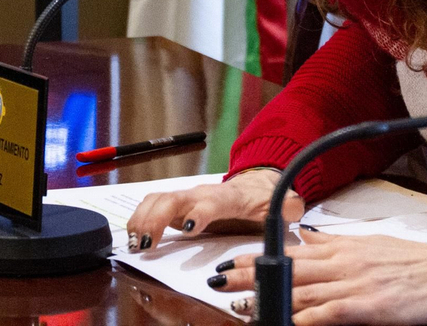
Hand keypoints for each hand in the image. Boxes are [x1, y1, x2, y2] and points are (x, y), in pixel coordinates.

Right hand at [124, 169, 305, 250]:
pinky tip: (133, 236)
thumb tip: (292, 207)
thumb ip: (287, 207)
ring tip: (135, 242)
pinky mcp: (177, 204)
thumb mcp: (281, 205)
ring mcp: (187, 197)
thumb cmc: (264, 199)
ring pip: (158, 199)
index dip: (199, 214)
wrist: (255, 183)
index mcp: (228, 197)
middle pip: (173, 200)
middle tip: (146, 242)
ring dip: (143, 218)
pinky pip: (152, 205)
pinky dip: (139, 218)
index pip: (210, 202)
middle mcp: (201, 193)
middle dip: (156, 219)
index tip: (190, 229)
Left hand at [210, 231, 426, 324]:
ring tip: (242, 304)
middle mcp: (343, 263)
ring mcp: (355, 284)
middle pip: (288, 270)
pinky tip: (286, 320)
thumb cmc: (413, 262)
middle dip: (251, 276)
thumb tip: (306, 238)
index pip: (291, 253)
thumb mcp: (368, 245)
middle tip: (220, 279)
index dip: (258, 258)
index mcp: (342, 249)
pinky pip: (329, 312)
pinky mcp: (368, 305)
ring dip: (270, 298)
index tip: (231, 261)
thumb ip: (334, 245)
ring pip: (303, 291)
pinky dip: (306, 316)